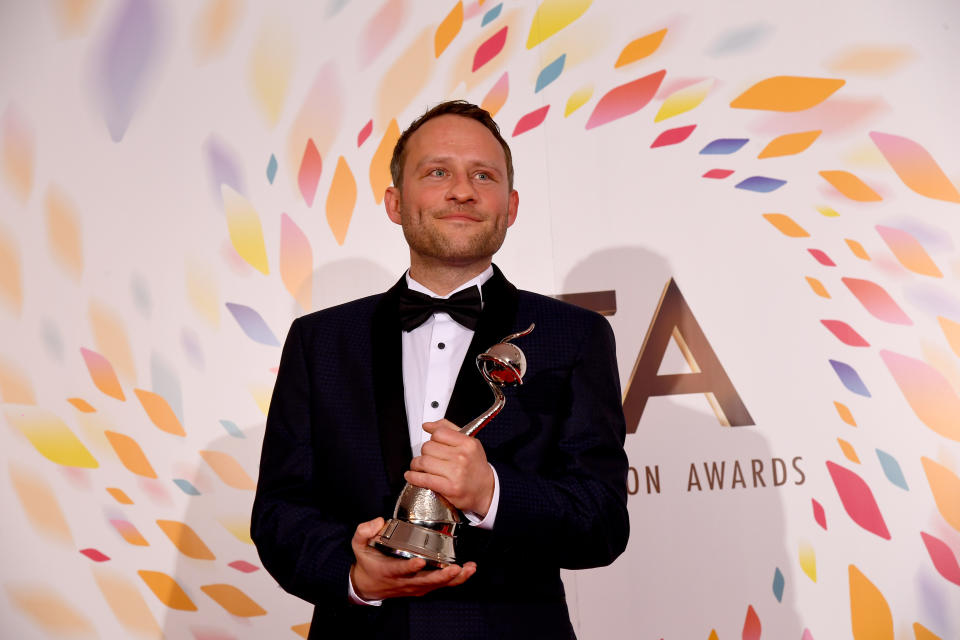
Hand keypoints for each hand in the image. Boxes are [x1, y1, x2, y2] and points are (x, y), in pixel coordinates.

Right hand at [350, 517, 475, 600]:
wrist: (367, 586)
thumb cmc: (366, 563)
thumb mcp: (358, 546)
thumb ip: (364, 531)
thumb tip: (379, 521)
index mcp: (388, 570)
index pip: (399, 570)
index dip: (409, 568)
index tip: (419, 562)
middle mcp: (404, 581)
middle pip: (425, 581)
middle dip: (441, 576)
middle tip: (455, 568)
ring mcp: (414, 586)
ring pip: (436, 585)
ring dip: (454, 578)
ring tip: (468, 569)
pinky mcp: (422, 588)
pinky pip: (441, 586)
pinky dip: (455, 580)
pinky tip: (468, 571)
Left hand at [405, 420, 494, 516]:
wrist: (487, 490)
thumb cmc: (476, 467)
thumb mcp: (469, 444)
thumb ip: (448, 430)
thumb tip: (427, 425)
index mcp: (468, 444)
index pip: (439, 433)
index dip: (432, 438)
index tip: (433, 444)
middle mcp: (462, 457)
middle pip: (428, 447)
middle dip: (424, 453)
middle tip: (427, 458)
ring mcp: (456, 473)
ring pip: (423, 462)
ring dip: (416, 465)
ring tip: (419, 467)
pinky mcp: (449, 488)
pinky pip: (424, 479)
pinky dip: (414, 477)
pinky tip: (412, 476)